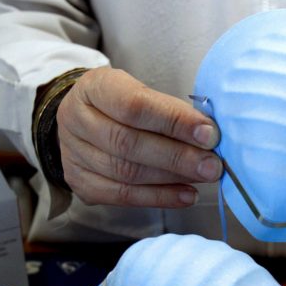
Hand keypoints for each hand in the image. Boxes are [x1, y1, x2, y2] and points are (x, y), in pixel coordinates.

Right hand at [56, 67, 222, 207]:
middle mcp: (76, 120)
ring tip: (203, 177)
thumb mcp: (140, 90)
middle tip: (212, 165)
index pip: (135, 106)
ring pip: (127, 173)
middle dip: (177, 156)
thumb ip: (170, 111)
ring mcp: (74, 155)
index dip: (174, 121)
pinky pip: (123, 196)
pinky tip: (186, 195)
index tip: (209, 134)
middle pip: (129, 144)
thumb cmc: (121, 104)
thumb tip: (209, 135)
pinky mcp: (81, 184)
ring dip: (172, 178)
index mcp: (93, 88)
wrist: (83, 121)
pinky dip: (159, 198)